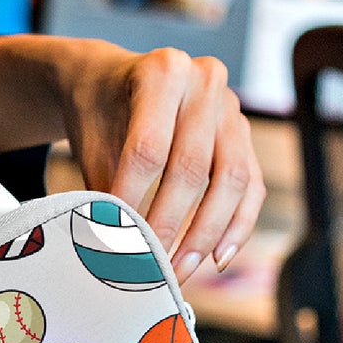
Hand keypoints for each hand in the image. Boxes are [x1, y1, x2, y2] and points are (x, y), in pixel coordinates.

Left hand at [0, 35, 265, 282]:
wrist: (111, 83)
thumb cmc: (98, 115)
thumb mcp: (91, 143)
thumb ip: (104, 189)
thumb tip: (112, 251)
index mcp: (162, 72)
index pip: (148, 150)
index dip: (131, 201)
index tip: (115, 240)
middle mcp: (205, 81)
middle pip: (193, 168)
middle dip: (169, 225)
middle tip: (148, 267)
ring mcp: (231, 107)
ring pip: (232, 180)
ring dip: (205, 234)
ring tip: (179, 271)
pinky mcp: (245, 134)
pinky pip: (251, 186)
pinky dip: (236, 226)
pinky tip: (216, 258)